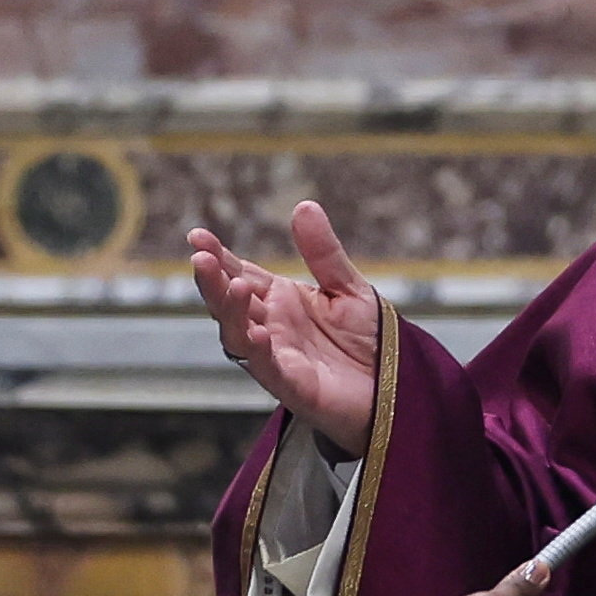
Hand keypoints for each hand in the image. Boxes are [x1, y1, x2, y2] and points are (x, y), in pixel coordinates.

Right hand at [190, 201, 380, 453]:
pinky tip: (256, 331)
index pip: (240, 273)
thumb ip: (323, 252)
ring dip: (231, 312)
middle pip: (231, 303)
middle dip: (213, 281)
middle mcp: (271, 327)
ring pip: (239, 335)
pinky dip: (257, 351)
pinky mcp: (293, 386)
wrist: (398, 390)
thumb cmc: (370, 342)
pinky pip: (267, 368)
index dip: (218, 256)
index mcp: (281, 301)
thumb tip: (303, 205)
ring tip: (234, 285)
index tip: (196, 235)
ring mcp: (278, 357)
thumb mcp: (348, 288)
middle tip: (201, 257)